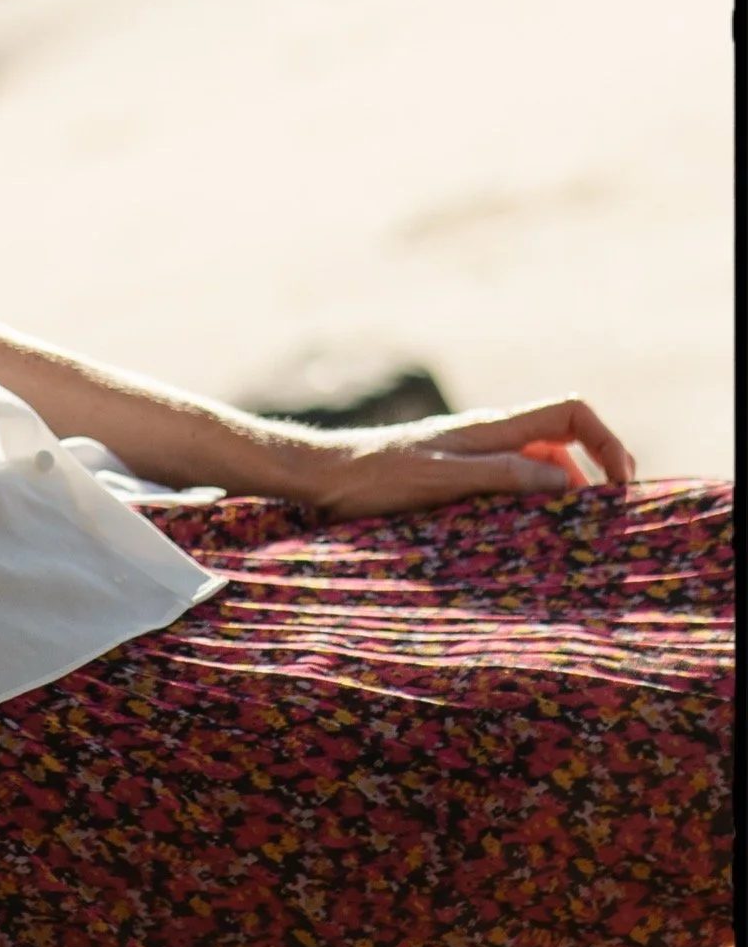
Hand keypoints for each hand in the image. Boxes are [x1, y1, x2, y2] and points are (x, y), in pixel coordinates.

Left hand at [282, 397, 635, 524]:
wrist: (325, 475)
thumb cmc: (376, 477)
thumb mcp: (442, 479)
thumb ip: (502, 476)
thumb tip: (566, 482)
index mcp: (492, 427)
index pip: (571, 412)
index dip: (607, 440)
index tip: (620, 485)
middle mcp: (490, 434)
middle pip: (565, 441)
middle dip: (592, 473)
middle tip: (601, 522)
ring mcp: (476, 452)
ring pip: (540, 464)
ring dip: (562, 493)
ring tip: (568, 535)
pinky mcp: (459, 472)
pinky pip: (512, 481)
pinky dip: (531, 502)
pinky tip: (526, 534)